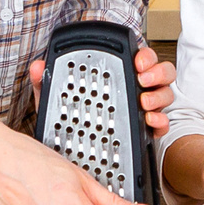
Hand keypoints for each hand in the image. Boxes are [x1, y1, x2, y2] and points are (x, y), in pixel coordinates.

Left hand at [27, 43, 175, 136]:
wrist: (77, 148)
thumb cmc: (72, 116)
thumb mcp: (58, 97)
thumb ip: (46, 81)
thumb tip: (38, 67)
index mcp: (120, 73)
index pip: (140, 57)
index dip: (144, 55)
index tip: (136, 61)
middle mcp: (136, 87)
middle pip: (160, 71)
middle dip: (156, 73)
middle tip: (142, 79)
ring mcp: (145, 107)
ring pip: (165, 94)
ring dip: (158, 97)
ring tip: (145, 103)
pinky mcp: (148, 128)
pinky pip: (163, 122)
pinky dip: (161, 122)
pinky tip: (151, 122)